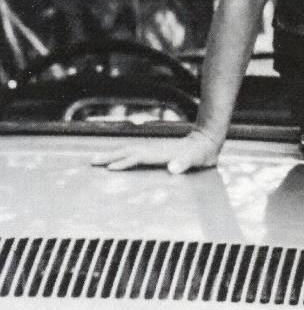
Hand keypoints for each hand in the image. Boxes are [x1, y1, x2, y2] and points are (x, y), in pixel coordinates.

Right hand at [91, 128, 221, 174]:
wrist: (206, 140)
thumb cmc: (201, 153)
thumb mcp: (196, 159)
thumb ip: (185, 163)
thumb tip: (173, 168)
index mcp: (159, 153)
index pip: (137, 158)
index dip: (124, 163)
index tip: (109, 169)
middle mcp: (153, 149)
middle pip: (127, 152)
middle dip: (109, 157)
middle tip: (91, 162)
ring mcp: (153, 150)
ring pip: (128, 151)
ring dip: (111, 155)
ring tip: (95, 160)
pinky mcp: (155, 152)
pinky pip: (133, 154)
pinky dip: (121, 156)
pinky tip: (116, 160)